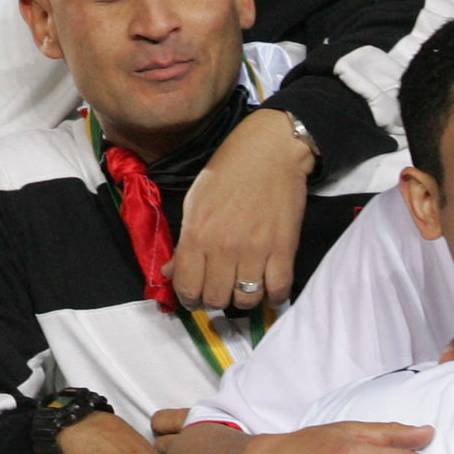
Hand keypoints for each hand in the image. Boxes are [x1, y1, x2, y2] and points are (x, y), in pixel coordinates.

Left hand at [173, 108, 311, 311]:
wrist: (269, 152)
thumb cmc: (226, 173)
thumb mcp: (194, 203)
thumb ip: (183, 242)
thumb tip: (170, 273)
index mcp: (197, 235)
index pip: (186, 285)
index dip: (188, 298)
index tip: (193, 297)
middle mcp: (223, 248)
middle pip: (215, 298)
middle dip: (213, 300)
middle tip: (218, 290)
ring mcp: (255, 251)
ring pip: (246, 300)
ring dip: (242, 300)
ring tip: (241, 288)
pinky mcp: (284, 249)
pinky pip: (278, 290)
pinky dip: (273, 296)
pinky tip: (266, 288)